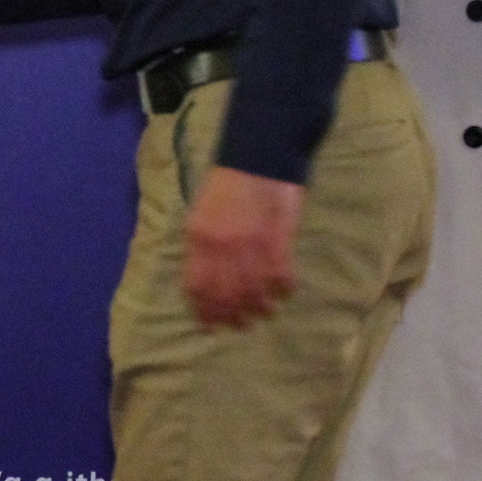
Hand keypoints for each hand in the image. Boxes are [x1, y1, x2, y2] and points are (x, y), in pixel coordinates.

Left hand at [181, 166, 302, 328]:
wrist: (259, 155)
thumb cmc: (228, 182)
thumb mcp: (202, 213)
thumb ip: (202, 246)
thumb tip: (206, 281)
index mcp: (199, 238)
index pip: (197, 287)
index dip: (204, 311)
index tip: (210, 325)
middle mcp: (222, 248)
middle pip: (226, 296)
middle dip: (232, 317)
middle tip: (241, 325)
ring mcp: (251, 247)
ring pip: (254, 293)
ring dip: (260, 309)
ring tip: (264, 313)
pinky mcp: (278, 243)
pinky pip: (281, 279)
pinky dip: (283, 290)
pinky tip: (284, 292)